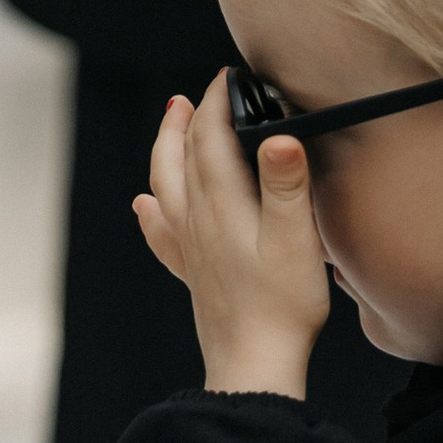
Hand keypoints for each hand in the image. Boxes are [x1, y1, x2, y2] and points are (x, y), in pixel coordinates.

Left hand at [136, 90, 331, 397]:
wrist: (254, 368)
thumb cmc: (282, 307)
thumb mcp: (297, 241)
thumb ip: (287, 185)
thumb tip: (280, 135)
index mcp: (222, 204)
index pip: (211, 137)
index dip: (218, 101)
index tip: (230, 75)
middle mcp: (198, 220)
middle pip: (183, 154)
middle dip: (191, 117)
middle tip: (200, 91)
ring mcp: (191, 248)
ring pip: (166, 184)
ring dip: (166, 149)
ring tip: (170, 126)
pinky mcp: (193, 273)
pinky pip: (162, 233)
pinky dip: (152, 212)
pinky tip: (144, 207)